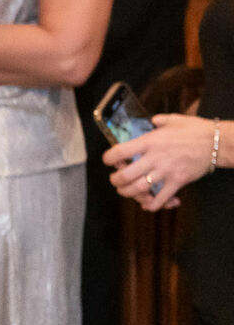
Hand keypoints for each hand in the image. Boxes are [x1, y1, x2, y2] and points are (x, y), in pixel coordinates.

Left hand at [104, 113, 219, 210]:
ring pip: (139, 189)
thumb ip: (158, 121)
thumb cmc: (195, 130)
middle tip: (115, 180)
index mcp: (149, 141)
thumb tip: (151, 121)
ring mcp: (166, 171)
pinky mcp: (178, 181)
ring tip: (126, 191)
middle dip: (115, 181)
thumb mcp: (173, 119)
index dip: (108, 158)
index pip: (119, 152)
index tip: (107, 161)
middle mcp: (154, 158)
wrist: (218, 142)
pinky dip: (153, 204)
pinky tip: (149, 204)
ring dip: (128, 193)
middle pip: (125, 176)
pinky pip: (161, 198)